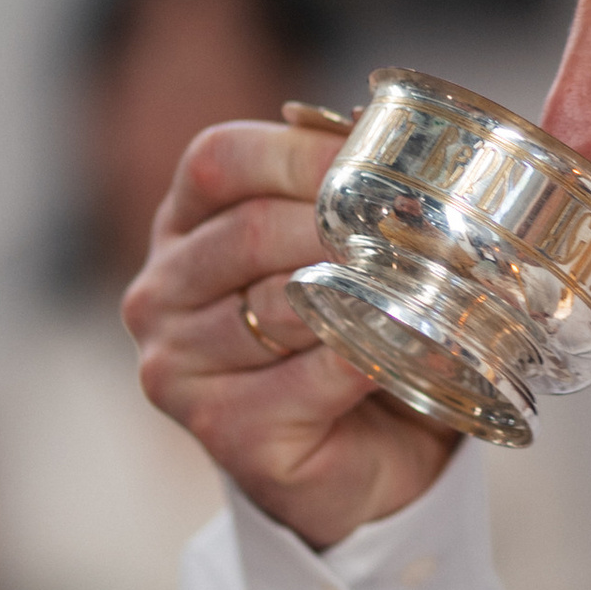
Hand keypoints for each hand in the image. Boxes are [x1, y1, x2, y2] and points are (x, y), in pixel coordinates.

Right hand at [121, 118, 456, 550]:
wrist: (366, 467)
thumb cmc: (355, 344)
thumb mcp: (349, 255)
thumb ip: (358, 192)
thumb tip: (387, 122)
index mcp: (184, 227)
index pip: (221, 160)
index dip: (303, 154)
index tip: (383, 163)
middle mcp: (160, 292)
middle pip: (249, 230)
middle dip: (342, 224)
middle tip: (423, 227)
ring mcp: (177, 364)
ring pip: (279, 305)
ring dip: (362, 294)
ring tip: (430, 284)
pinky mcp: (220, 428)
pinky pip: (308, 377)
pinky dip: (368, 359)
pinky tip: (412, 351)